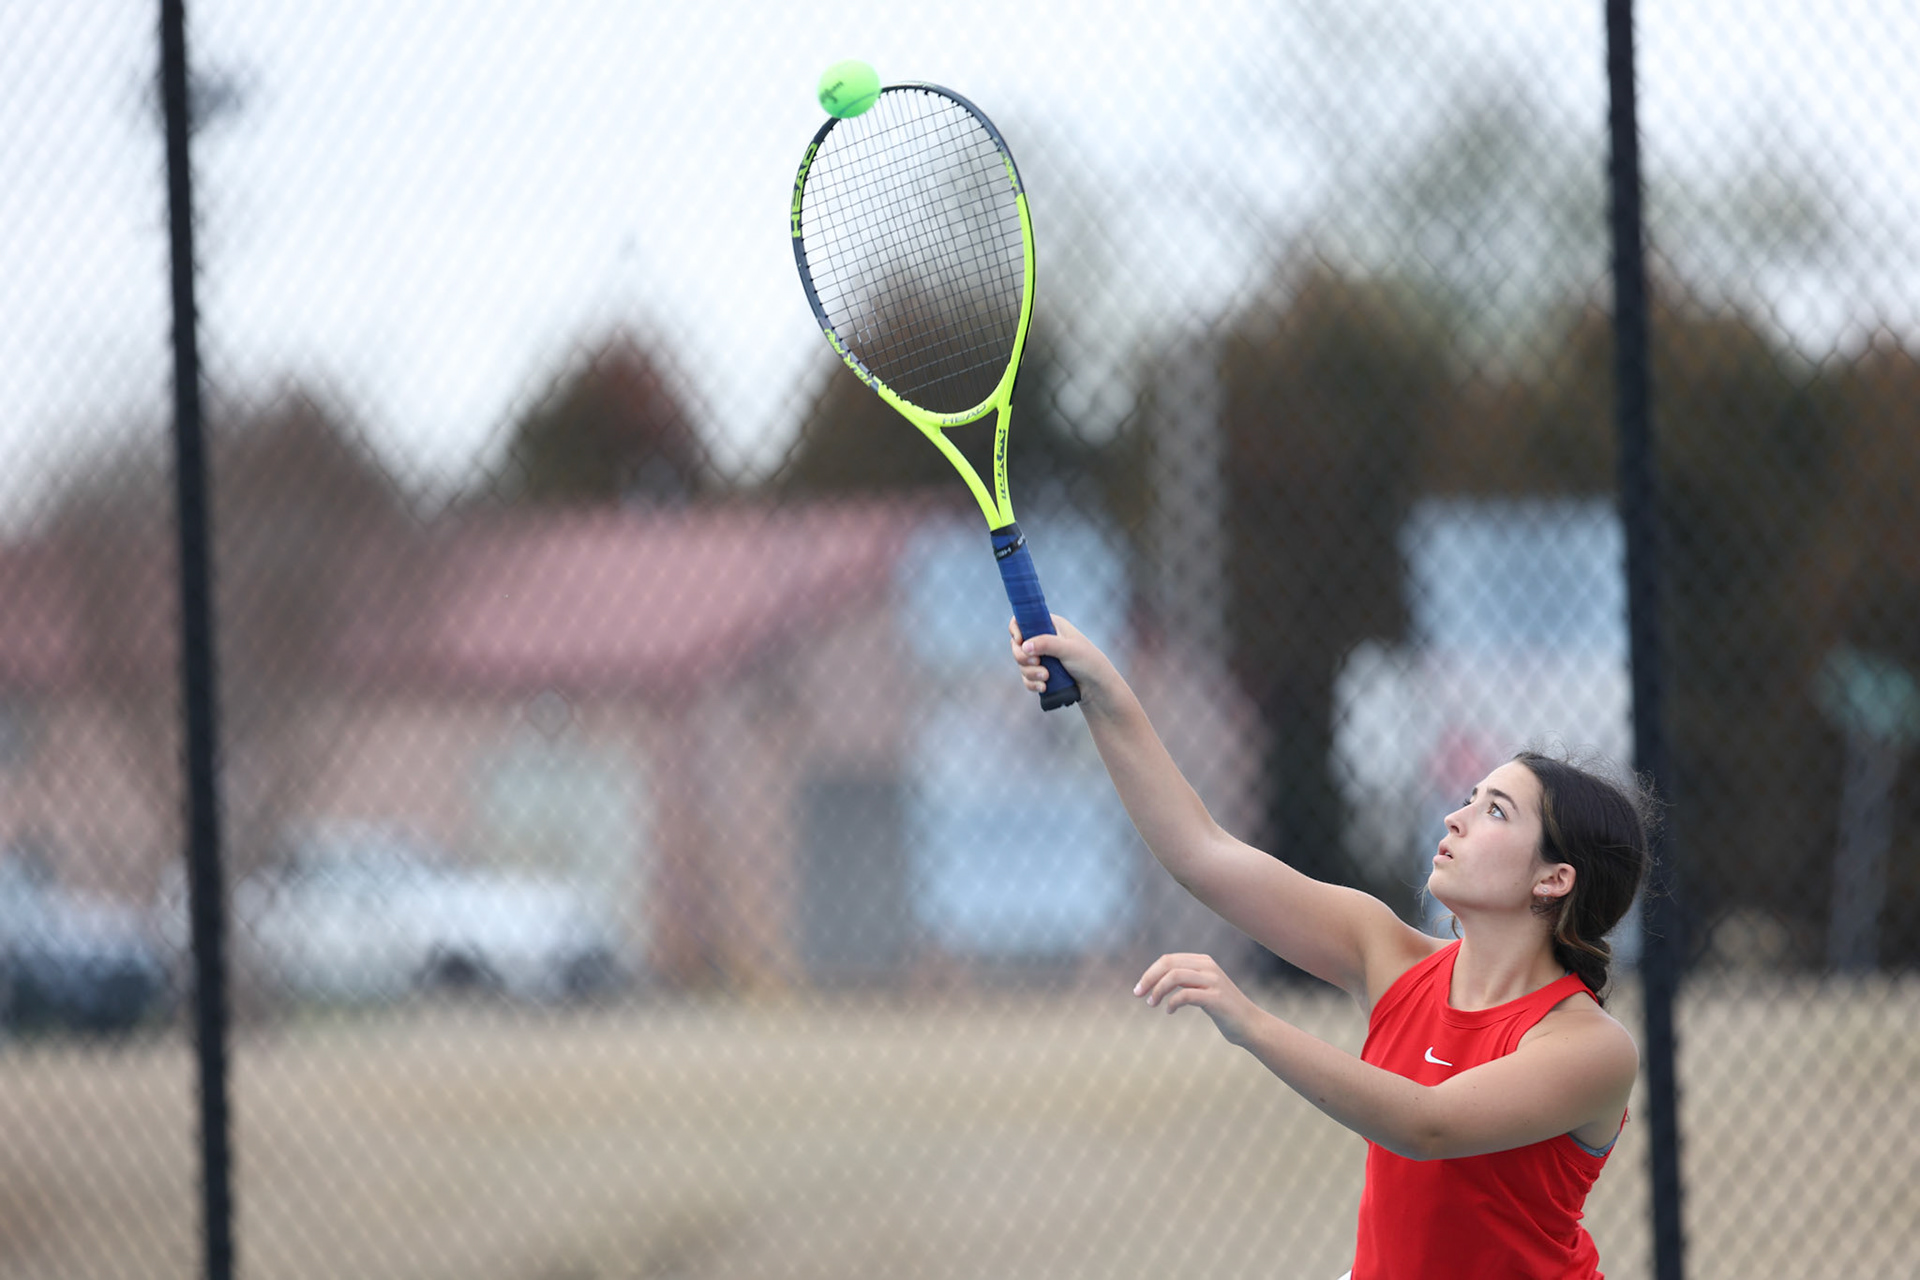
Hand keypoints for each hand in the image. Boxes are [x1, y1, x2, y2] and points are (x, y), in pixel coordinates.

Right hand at [1007, 614, 1112, 700]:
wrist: (1097, 688)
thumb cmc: (1088, 662)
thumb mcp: (1068, 649)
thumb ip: (1046, 643)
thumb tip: (1024, 645)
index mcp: (1051, 625)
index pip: (1023, 620)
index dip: (1016, 629)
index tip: (1020, 640)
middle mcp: (1044, 639)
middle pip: (1017, 645)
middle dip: (1023, 657)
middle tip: (1036, 662)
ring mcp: (1042, 658)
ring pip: (1022, 664)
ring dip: (1030, 673)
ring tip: (1046, 678)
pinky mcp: (1042, 674)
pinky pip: (1027, 678)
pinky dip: (1032, 683)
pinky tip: (1043, 687)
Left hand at [1133, 952, 1263, 1046]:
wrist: (1250, 1025)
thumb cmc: (1223, 1009)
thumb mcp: (1203, 989)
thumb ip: (1186, 980)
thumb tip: (1156, 980)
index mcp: (1203, 961)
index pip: (1168, 959)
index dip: (1150, 972)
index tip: (1139, 988)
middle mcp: (1208, 967)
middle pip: (1169, 964)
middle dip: (1149, 978)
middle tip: (1138, 994)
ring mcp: (1213, 981)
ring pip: (1175, 976)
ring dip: (1157, 990)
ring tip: (1152, 1004)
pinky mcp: (1216, 998)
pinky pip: (1185, 995)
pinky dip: (1172, 1003)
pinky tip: (1169, 1011)